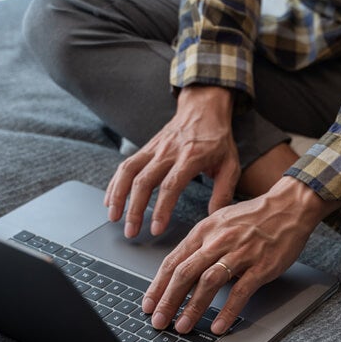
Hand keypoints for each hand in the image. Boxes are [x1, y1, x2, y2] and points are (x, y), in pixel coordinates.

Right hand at [104, 85, 237, 237]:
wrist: (203, 109)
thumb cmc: (218, 140)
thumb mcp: (230, 165)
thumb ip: (223, 192)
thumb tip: (214, 217)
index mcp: (190, 157)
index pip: (170, 186)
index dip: (161, 209)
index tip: (155, 229)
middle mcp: (168, 152)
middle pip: (144, 182)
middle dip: (135, 209)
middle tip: (131, 232)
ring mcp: (154, 149)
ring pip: (129, 172)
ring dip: (118, 196)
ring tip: (114, 218)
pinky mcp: (146, 148)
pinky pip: (126, 165)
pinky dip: (115, 183)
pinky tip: (110, 200)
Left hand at [141, 177, 340, 334]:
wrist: (289, 206)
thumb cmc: (254, 217)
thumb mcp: (220, 222)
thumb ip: (201, 245)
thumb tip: (182, 272)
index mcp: (204, 231)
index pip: (173, 261)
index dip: (157, 286)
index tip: (148, 305)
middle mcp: (218, 241)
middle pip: (185, 273)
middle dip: (168, 300)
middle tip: (159, 321)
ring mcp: (240, 253)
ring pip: (208, 283)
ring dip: (192, 307)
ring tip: (182, 326)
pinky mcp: (261, 266)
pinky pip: (240, 291)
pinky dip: (227, 311)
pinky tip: (218, 326)